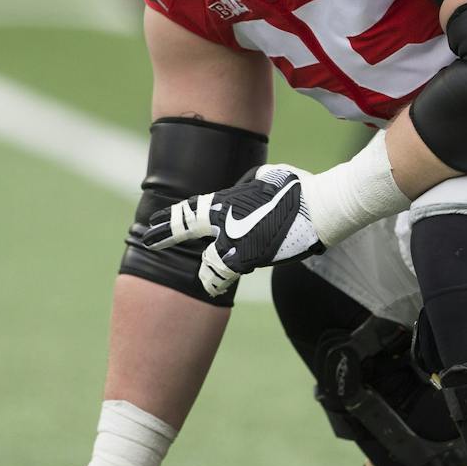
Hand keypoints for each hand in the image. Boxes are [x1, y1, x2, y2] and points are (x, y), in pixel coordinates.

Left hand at [141, 163, 323, 297]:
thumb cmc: (299, 189)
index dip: (169, 218)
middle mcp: (225, 221)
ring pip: (209, 263)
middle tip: (148, 242)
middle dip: (164, 236)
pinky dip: (222, 280)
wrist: (318, 209)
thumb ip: (250, 185)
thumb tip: (246, 190)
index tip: (152, 223)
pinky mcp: (249, 261)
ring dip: (206, 270)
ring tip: (204, 279)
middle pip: (185, 228)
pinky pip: (227, 274)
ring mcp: (235, 243)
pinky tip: (217, 288)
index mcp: (227, 200)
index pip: (189, 210)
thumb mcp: (268, 177)